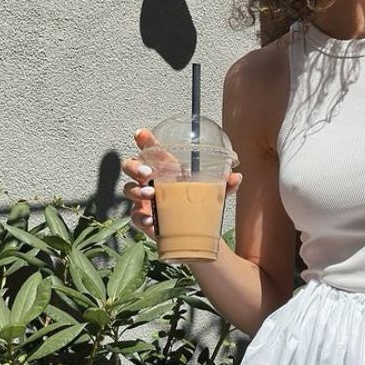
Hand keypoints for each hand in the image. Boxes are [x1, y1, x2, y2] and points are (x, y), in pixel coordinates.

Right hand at [121, 127, 242, 241]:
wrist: (195, 230)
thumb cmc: (196, 202)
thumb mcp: (212, 192)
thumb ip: (224, 184)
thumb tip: (236, 177)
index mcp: (164, 168)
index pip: (151, 150)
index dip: (144, 140)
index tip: (141, 134)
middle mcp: (149, 181)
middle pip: (130, 166)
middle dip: (135, 167)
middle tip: (147, 173)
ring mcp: (143, 199)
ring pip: (128, 189)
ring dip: (137, 191)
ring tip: (151, 196)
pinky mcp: (143, 217)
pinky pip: (134, 215)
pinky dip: (141, 217)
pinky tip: (151, 220)